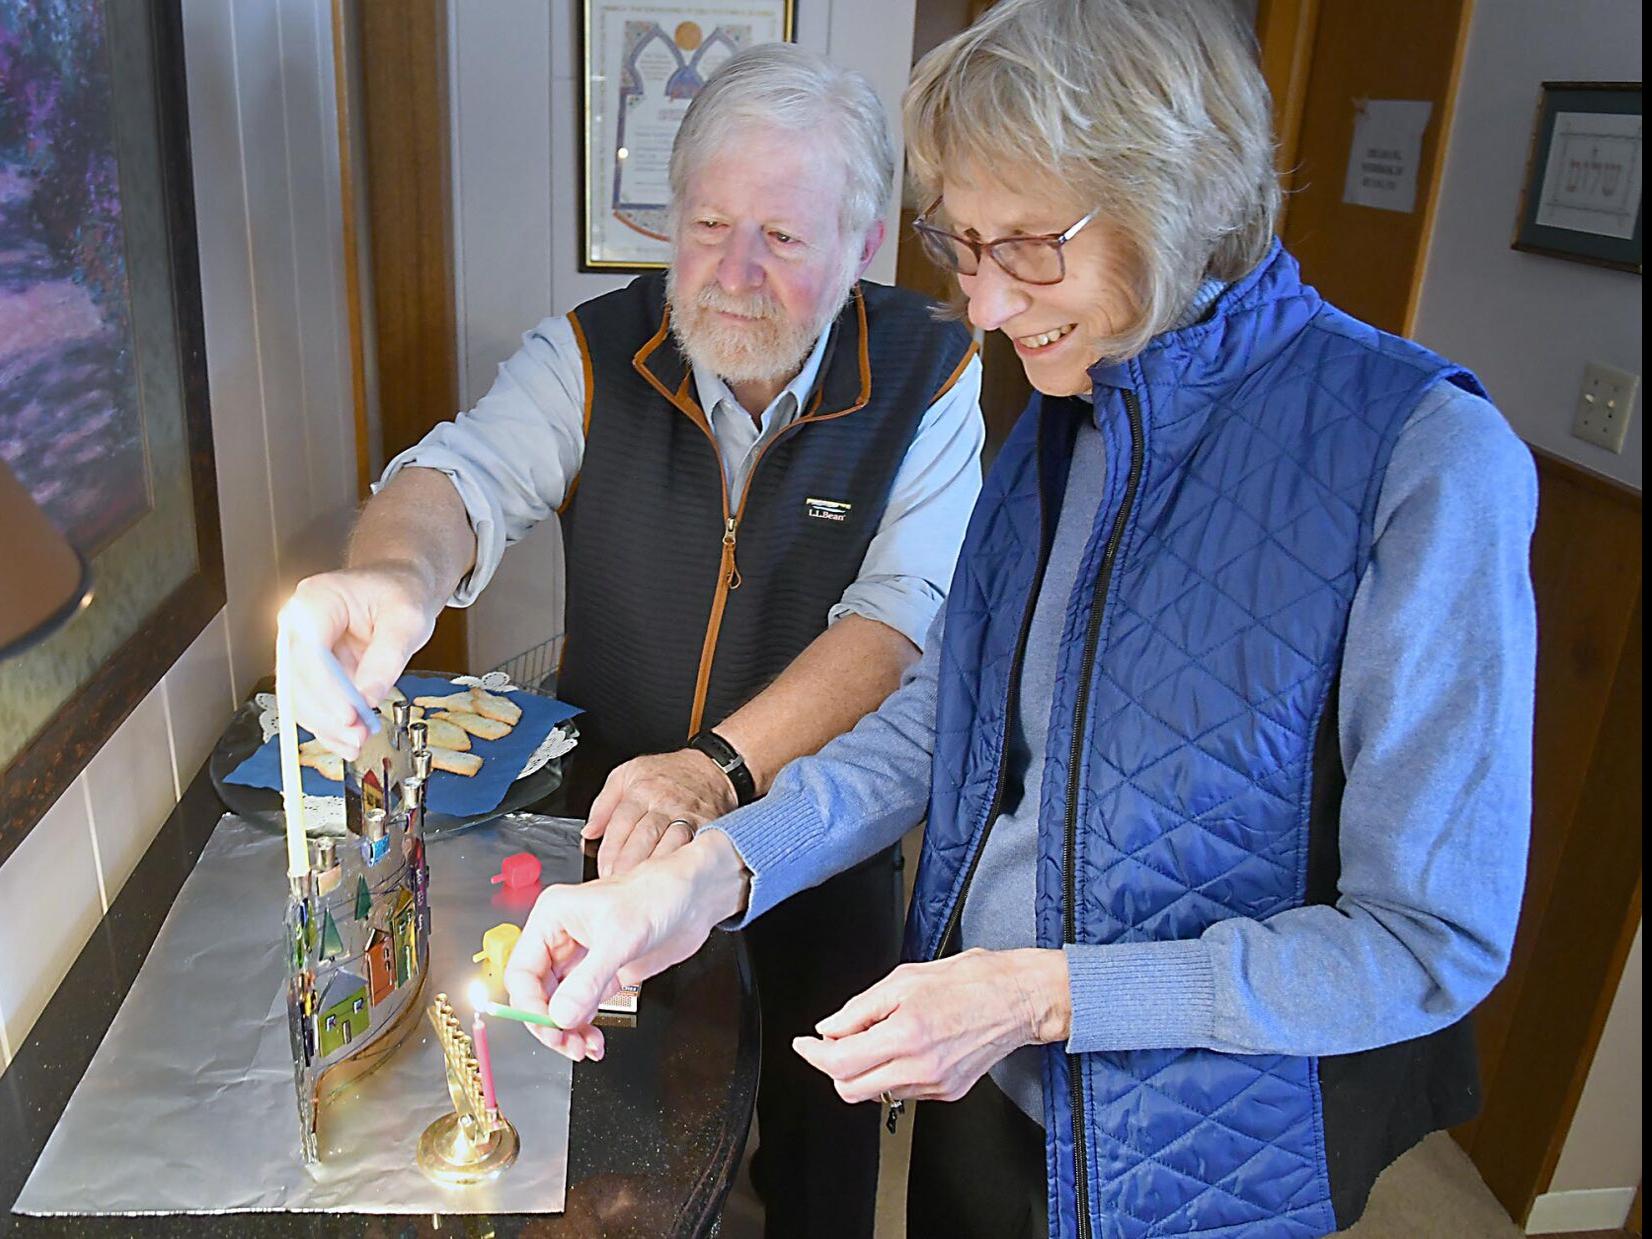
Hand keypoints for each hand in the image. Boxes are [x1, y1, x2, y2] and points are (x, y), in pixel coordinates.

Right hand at [282, 563, 440, 758]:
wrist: (398, 587)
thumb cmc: (400, 592)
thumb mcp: (407, 619)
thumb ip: (387, 658)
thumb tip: (369, 698)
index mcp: (314, 601)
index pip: (309, 652)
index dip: (326, 689)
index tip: (349, 715)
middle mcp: (298, 626)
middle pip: (298, 679)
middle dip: (327, 714)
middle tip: (358, 734)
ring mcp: (301, 650)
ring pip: (300, 698)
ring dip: (326, 726)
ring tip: (356, 742)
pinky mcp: (312, 673)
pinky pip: (312, 704)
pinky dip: (327, 726)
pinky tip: (346, 742)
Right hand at [501, 831, 750, 1060]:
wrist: (695, 897)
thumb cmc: (658, 895)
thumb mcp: (620, 937)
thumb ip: (589, 980)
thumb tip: (561, 1015)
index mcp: (552, 918)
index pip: (522, 971)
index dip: (530, 1004)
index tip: (550, 1027)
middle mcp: (561, 938)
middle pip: (536, 993)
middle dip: (550, 1023)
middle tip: (568, 1043)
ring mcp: (582, 958)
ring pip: (558, 1005)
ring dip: (567, 1030)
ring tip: (584, 1046)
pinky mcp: (602, 973)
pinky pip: (581, 1007)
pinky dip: (584, 1028)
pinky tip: (594, 1040)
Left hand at [582, 748, 737, 877]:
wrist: (712, 767)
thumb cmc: (667, 773)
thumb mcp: (626, 774)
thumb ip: (603, 804)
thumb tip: (589, 832)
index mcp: (641, 791)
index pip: (621, 823)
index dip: (610, 850)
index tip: (603, 871)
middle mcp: (664, 804)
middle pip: (644, 836)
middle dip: (629, 864)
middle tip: (618, 885)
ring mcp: (687, 815)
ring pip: (670, 844)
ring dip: (655, 867)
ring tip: (642, 887)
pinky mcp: (708, 826)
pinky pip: (694, 847)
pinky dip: (683, 863)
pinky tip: (673, 877)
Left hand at [791, 948, 1070, 1103]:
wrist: (1018, 998)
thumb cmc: (971, 980)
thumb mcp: (904, 979)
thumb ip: (860, 1008)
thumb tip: (830, 1028)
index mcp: (906, 1034)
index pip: (840, 1062)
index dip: (813, 1054)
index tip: (804, 1044)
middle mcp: (920, 1067)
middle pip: (851, 1089)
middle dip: (834, 1067)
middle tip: (836, 1040)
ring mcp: (935, 1085)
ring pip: (876, 1093)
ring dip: (864, 1070)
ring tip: (879, 1035)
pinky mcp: (948, 1093)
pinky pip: (902, 1091)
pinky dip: (891, 1072)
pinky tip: (904, 1046)